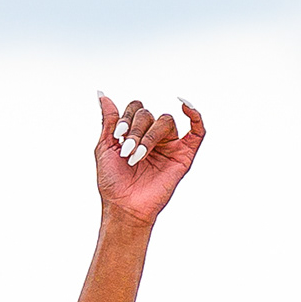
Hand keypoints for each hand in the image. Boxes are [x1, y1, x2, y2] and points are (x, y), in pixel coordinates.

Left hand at [93, 94, 205, 224]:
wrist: (124, 206)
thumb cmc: (113, 182)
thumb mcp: (105, 147)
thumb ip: (109, 121)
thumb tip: (103, 95)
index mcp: (135, 133)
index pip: (136, 109)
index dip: (126, 117)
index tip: (117, 135)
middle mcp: (153, 137)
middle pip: (149, 115)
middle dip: (135, 131)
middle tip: (127, 151)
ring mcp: (169, 145)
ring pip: (166, 121)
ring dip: (150, 136)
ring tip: (138, 156)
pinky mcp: (184, 156)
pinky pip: (197, 131)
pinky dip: (195, 115)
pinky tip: (184, 106)